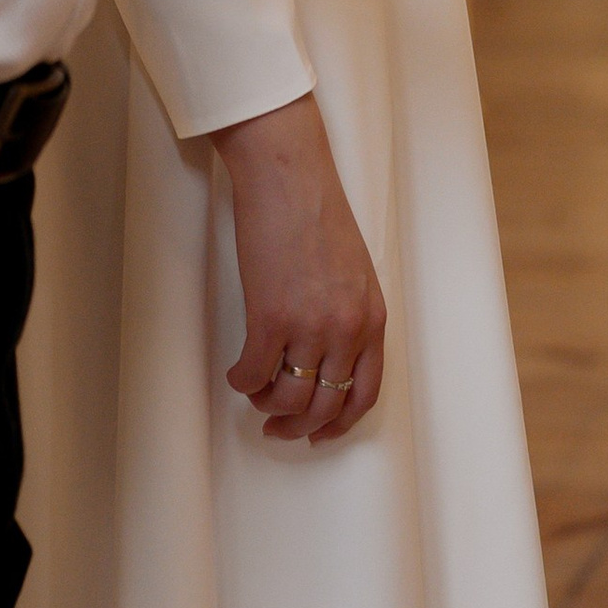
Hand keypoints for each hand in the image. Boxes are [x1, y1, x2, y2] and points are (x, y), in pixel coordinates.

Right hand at [211, 91, 384, 442]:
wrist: (288, 175)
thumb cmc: (317, 211)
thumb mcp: (354, 270)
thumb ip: (349, 313)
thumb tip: (326, 354)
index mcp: (371, 318)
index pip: (363, 394)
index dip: (338, 423)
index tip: (318, 431)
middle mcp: (346, 329)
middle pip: (325, 405)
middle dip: (298, 425)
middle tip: (277, 427)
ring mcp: (309, 326)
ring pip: (289, 397)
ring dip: (267, 406)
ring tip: (255, 395)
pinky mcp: (270, 317)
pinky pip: (255, 373)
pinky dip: (242, 382)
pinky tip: (236, 374)